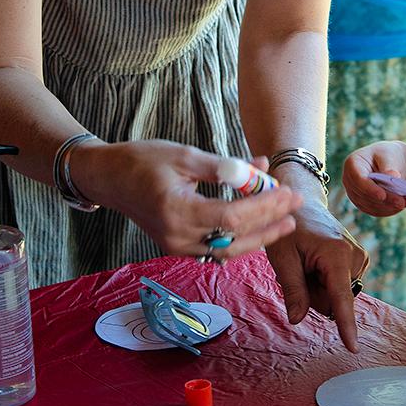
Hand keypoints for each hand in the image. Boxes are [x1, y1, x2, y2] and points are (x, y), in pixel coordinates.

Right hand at [84, 142, 302, 258]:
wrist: (109, 178)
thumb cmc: (142, 160)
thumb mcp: (184, 155)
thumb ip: (224, 166)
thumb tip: (260, 166)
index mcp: (177, 211)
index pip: (232, 216)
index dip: (265, 206)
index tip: (288, 191)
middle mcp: (177, 237)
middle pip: (235, 238)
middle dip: (270, 223)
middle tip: (297, 206)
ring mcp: (176, 246)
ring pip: (228, 250)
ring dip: (260, 236)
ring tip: (286, 219)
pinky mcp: (178, 246)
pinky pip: (216, 248)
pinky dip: (241, 236)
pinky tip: (260, 223)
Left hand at [265, 198, 368, 352]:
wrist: (305, 203)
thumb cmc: (291, 227)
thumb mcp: (283, 257)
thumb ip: (292, 289)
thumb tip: (297, 319)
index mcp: (336, 254)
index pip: (340, 298)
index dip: (345, 325)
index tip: (354, 348)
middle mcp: (354, 256)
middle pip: (332, 301)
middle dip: (313, 293)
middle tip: (300, 267)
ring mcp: (359, 258)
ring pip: (336, 296)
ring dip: (318, 286)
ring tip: (308, 261)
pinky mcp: (358, 260)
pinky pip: (340, 287)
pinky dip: (325, 281)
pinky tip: (317, 262)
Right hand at [342, 140, 405, 216]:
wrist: (391, 163)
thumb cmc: (389, 155)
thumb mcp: (390, 155)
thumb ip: (389, 166)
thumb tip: (392, 176)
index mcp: (352, 163)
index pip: (358, 179)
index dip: (369, 189)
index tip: (382, 196)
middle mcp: (349, 180)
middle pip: (365, 195)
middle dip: (385, 200)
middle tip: (403, 202)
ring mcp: (354, 193)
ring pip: (370, 206)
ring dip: (389, 206)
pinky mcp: (362, 203)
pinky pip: (374, 211)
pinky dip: (389, 210)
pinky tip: (402, 205)